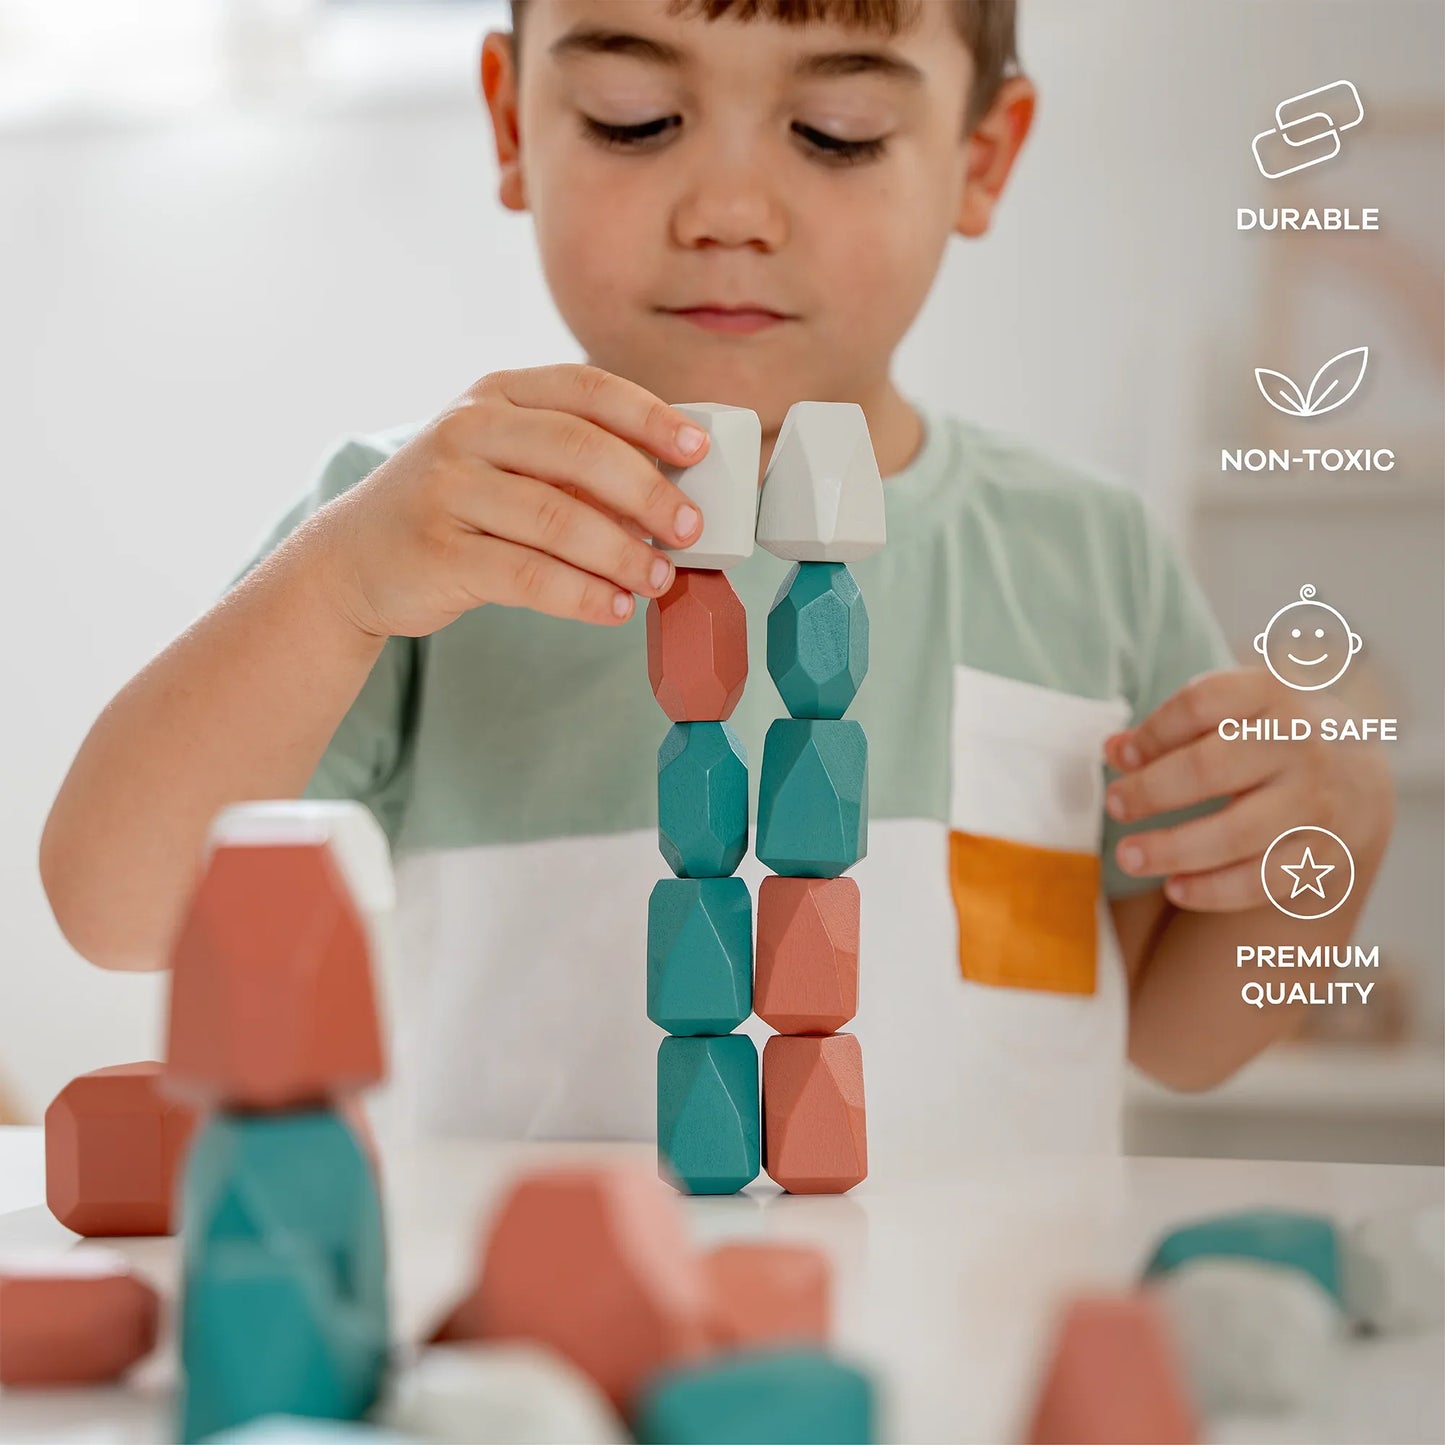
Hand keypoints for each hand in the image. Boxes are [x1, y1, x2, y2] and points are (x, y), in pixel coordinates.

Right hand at [300, 364, 710, 637]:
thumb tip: (673, 489)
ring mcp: (446, 488)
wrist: (356, 559)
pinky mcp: (437, 551)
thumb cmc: (456, 509)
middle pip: (579, 451)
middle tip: (689, 529)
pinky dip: (581, 594)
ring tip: (659, 579)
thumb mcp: (504, 460)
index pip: (587, 388)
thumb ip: (573, 462)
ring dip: (622, 553)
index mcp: (497, 393)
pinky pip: (527, 574)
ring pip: (557, 517)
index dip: (650, 416)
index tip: (698, 449)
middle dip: (647, 492)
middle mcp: (468, 429)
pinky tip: (613, 607)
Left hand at [1102, 668, 1392, 911]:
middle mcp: (1301, 743)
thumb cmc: (1267, 737)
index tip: (1121, 757)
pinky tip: (1174, 888)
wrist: (1356, 779)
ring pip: (1235, 833)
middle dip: (1152, 791)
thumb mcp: (1232, 712)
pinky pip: (1262, 880)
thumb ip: (1172, 727)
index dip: (1153, 731)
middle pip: (1209, 768)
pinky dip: (1213, 889)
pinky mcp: (1324, 853)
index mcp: (1272, 693)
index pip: (1201, 703)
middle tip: (1114, 805)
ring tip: (1128, 857)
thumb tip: (1113, 750)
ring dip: (1173, 849)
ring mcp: (1315, 801)